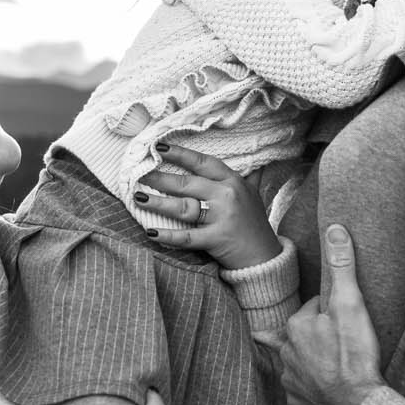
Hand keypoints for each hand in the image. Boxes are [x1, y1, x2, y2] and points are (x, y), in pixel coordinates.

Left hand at [139, 143, 280, 269]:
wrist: (266, 257)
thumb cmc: (255, 224)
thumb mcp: (252, 195)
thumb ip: (245, 178)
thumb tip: (244, 162)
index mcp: (233, 181)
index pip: (202, 162)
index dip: (180, 153)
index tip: (158, 147)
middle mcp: (226, 195)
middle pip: (187, 183)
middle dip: (160, 179)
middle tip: (139, 175)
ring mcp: (221, 217)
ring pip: (183, 207)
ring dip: (158, 203)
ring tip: (138, 198)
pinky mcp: (216, 239)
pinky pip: (186, 237)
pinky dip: (167, 236)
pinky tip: (150, 232)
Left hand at [277, 224, 384, 404]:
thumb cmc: (355, 354)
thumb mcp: (351, 304)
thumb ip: (342, 266)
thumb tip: (334, 228)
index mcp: (295, 326)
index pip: (314, 309)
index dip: (333, 312)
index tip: (348, 322)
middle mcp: (286, 353)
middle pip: (304, 335)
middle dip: (320, 335)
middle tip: (344, 343)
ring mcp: (290, 381)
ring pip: (300, 362)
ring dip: (312, 361)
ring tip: (334, 365)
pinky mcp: (298, 404)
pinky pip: (302, 391)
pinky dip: (312, 388)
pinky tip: (326, 388)